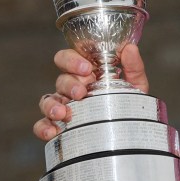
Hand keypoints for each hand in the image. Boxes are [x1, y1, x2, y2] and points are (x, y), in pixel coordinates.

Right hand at [32, 44, 149, 141]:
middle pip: (61, 78)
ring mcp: (65, 106)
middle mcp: (73, 87)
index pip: (70, 58)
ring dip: (51, 105)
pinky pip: (43, 124)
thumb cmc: (130, 104)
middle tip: (81, 93)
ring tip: (62, 114)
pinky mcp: (60, 125)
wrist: (132, 131)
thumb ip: (133, 66)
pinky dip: (43, 127)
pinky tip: (52, 131)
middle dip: (68, 84)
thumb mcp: (136, 84)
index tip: (86, 68)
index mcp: (87, 73)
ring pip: (48, 100)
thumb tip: (130, 48)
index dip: (73, 60)